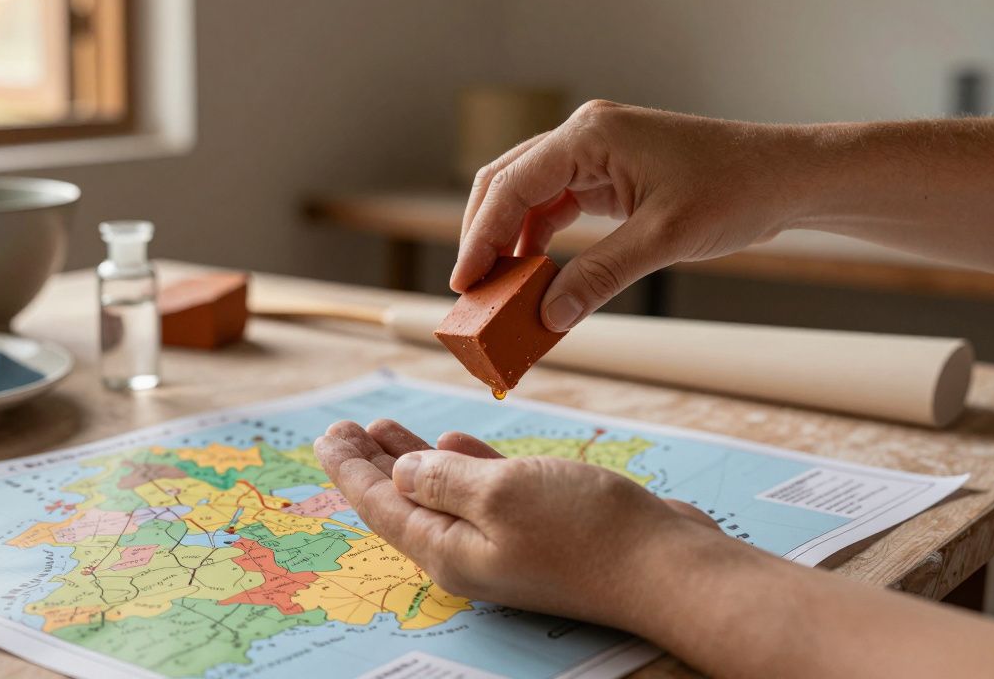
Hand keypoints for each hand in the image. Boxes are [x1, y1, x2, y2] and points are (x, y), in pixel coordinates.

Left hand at [313, 418, 721, 632]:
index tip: (326, 435)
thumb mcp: (499, 492)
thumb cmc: (585, 530)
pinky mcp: (540, 525)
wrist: (667, 566)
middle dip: (371, 462)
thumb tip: (403, 473)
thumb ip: (443, 479)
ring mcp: (505, 540)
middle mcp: (469, 551)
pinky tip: (451, 439)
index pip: (380, 505)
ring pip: (441, 492)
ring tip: (383, 427)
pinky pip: (483, 490)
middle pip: (403, 500)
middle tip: (345, 427)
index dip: (349, 468)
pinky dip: (462, 464)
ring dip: (412, 458)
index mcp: (447, 549)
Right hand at [453, 100, 809, 330]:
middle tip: (470, 291)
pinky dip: (538, 241)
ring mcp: (594, 153)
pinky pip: (555, 207)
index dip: (480, 235)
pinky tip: (533, 276)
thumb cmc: (736, 191)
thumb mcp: (663, 238)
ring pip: (525, 197)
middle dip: (482, 236)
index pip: (511, 184)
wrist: (786, 176)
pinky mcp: (607, 174)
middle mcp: (583, 135)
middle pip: (506, 183)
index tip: (463, 282)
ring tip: (496, 291)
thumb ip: (600, 276)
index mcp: (590, 135)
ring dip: (508, 242)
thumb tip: (548, 318)